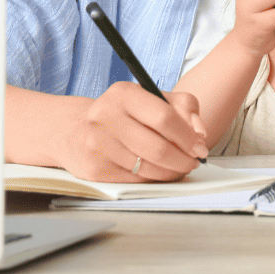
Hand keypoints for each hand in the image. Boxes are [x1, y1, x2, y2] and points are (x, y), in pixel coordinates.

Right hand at [57, 82, 208, 181]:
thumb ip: (182, 108)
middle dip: (183, 160)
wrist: (75, 130)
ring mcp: (97, 144)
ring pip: (148, 168)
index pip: (164, 118)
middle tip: (192, 162)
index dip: (188, 137)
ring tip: (178, 168)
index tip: (199, 147)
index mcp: (123, 93)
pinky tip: (157, 172)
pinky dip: (152, 179)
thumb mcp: (151, 99)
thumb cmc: (121, 114)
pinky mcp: (94, 168)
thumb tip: (199, 134)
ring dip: (171, 172)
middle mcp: (105, 116)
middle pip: (158, 148)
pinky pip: (135, 180)